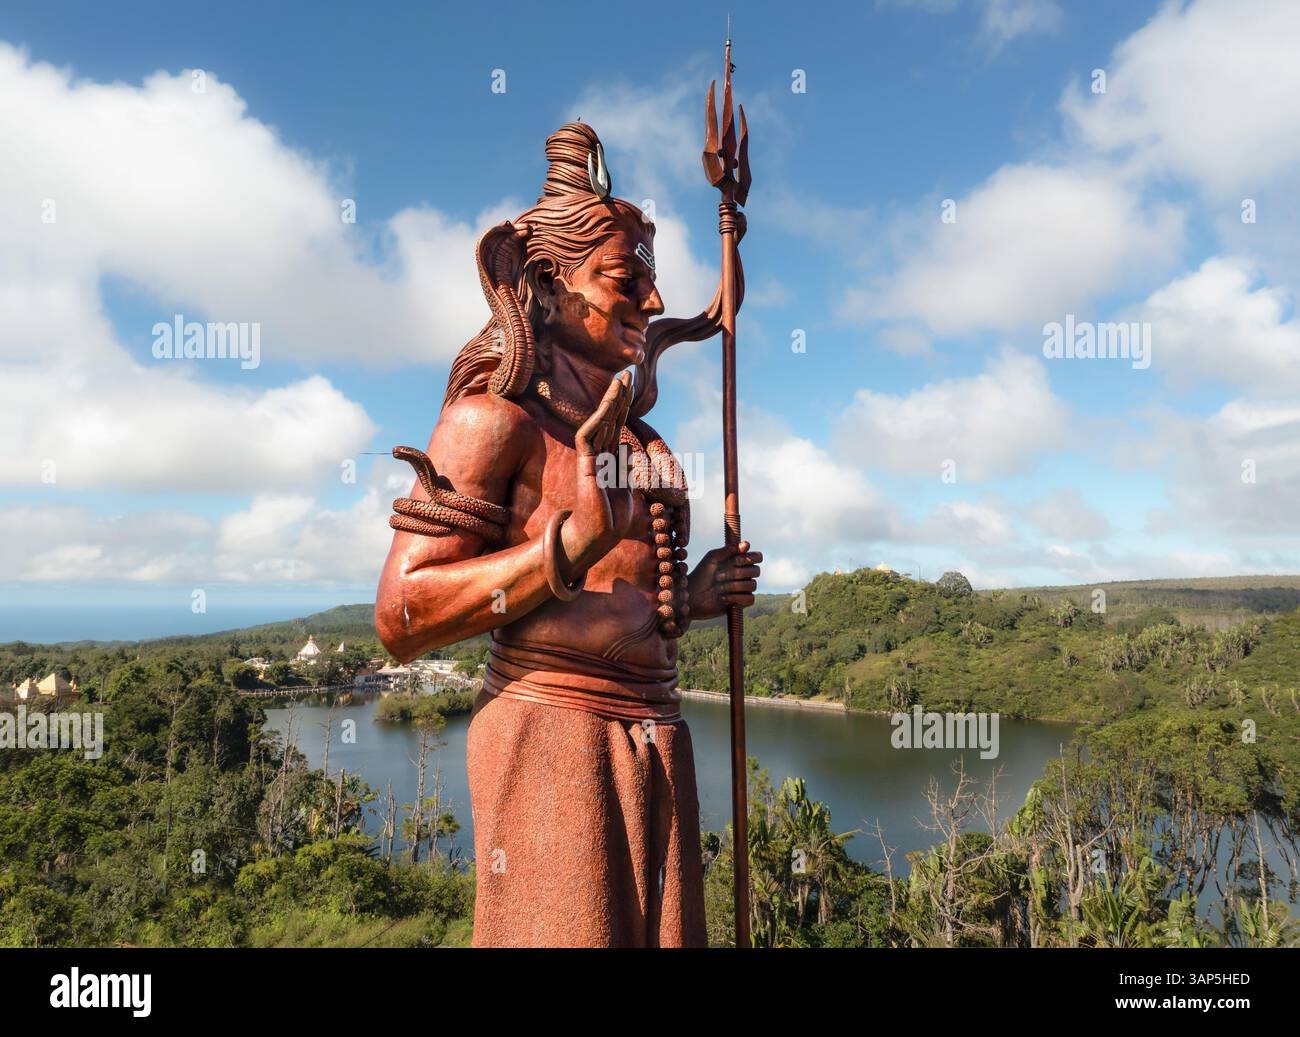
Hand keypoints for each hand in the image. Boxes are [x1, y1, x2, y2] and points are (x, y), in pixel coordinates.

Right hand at [559, 371, 635, 577]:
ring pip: (600, 422)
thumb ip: (627, 468)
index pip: (617, 426)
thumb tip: (628, 449)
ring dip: (611, 401)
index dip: (624, 406)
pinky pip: (588, 436)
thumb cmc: (612, 519)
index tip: (632, 387)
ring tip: (621, 380)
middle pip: (609, 419)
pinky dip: (598, 419)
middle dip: (619, 396)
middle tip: (628, 373)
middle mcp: (598, 455)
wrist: (598, 536)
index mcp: (609, 459)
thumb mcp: (627, 490)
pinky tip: (609, 404)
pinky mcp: (585, 465)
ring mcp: (590, 458)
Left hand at [687, 540, 761, 620]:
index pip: (757, 557)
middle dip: (737, 573)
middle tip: (718, 576)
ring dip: (733, 586)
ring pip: (752, 585)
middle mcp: (743, 575)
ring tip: (718, 588)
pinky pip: (750, 599)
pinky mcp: (741, 603)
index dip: (749, 558)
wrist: (691, 596)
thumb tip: (747, 544)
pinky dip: (736, 597)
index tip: (734, 561)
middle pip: (756, 571)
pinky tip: (723, 598)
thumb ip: (728, 550)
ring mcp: (743, 589)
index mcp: (739, 562)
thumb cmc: (700, 575)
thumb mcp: (712, 558)